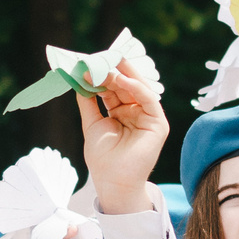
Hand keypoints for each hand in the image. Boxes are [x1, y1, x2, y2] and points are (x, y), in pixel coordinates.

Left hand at [80, 64, 168, 216]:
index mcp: (121, 111)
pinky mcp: (158, 123)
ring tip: (106, 66)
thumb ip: (88, 100)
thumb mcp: (92, 123)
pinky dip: (136, 87)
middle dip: (113, 70)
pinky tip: (121, 79)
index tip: (88, 63)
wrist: (112, 182)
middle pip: (126, 84)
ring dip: (122, 75)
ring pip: (138, 87)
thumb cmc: (103, 158)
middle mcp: (136, 111)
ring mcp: (148, 116)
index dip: (103, 74)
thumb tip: (81, 78)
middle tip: (99, 56)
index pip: (114, 87)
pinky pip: (149, 99)